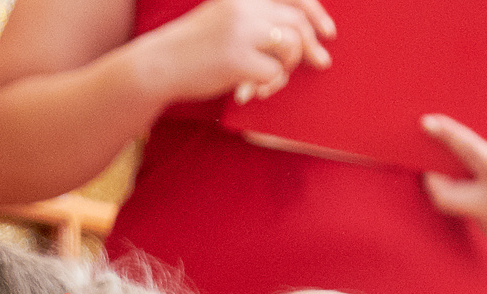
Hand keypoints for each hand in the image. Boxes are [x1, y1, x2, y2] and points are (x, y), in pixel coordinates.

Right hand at [129, 0, 335, 105]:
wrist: (157, 65)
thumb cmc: (191, 48)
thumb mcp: (223, 20)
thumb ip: (256, 20)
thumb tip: (303, 36)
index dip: (316, 14)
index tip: (329, 33)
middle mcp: (245, 8)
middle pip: (298, 23)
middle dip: (312, 46)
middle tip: (321, 63)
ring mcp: (241, 32)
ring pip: (291, 48)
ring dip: (287, 68)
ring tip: (270, 81)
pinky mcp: (237, 60)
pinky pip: (274, 74)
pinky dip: (269, 85)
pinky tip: (252, 92)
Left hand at [420, 92, 486, 257]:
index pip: (471, 153)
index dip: (448, 135)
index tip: (427, 122)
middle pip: (442, 196)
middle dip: (431, 178)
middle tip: (433, 160)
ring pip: (455, 204)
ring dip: (453, 186)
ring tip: (464, 168)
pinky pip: (472, 211)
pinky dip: (473, 196)